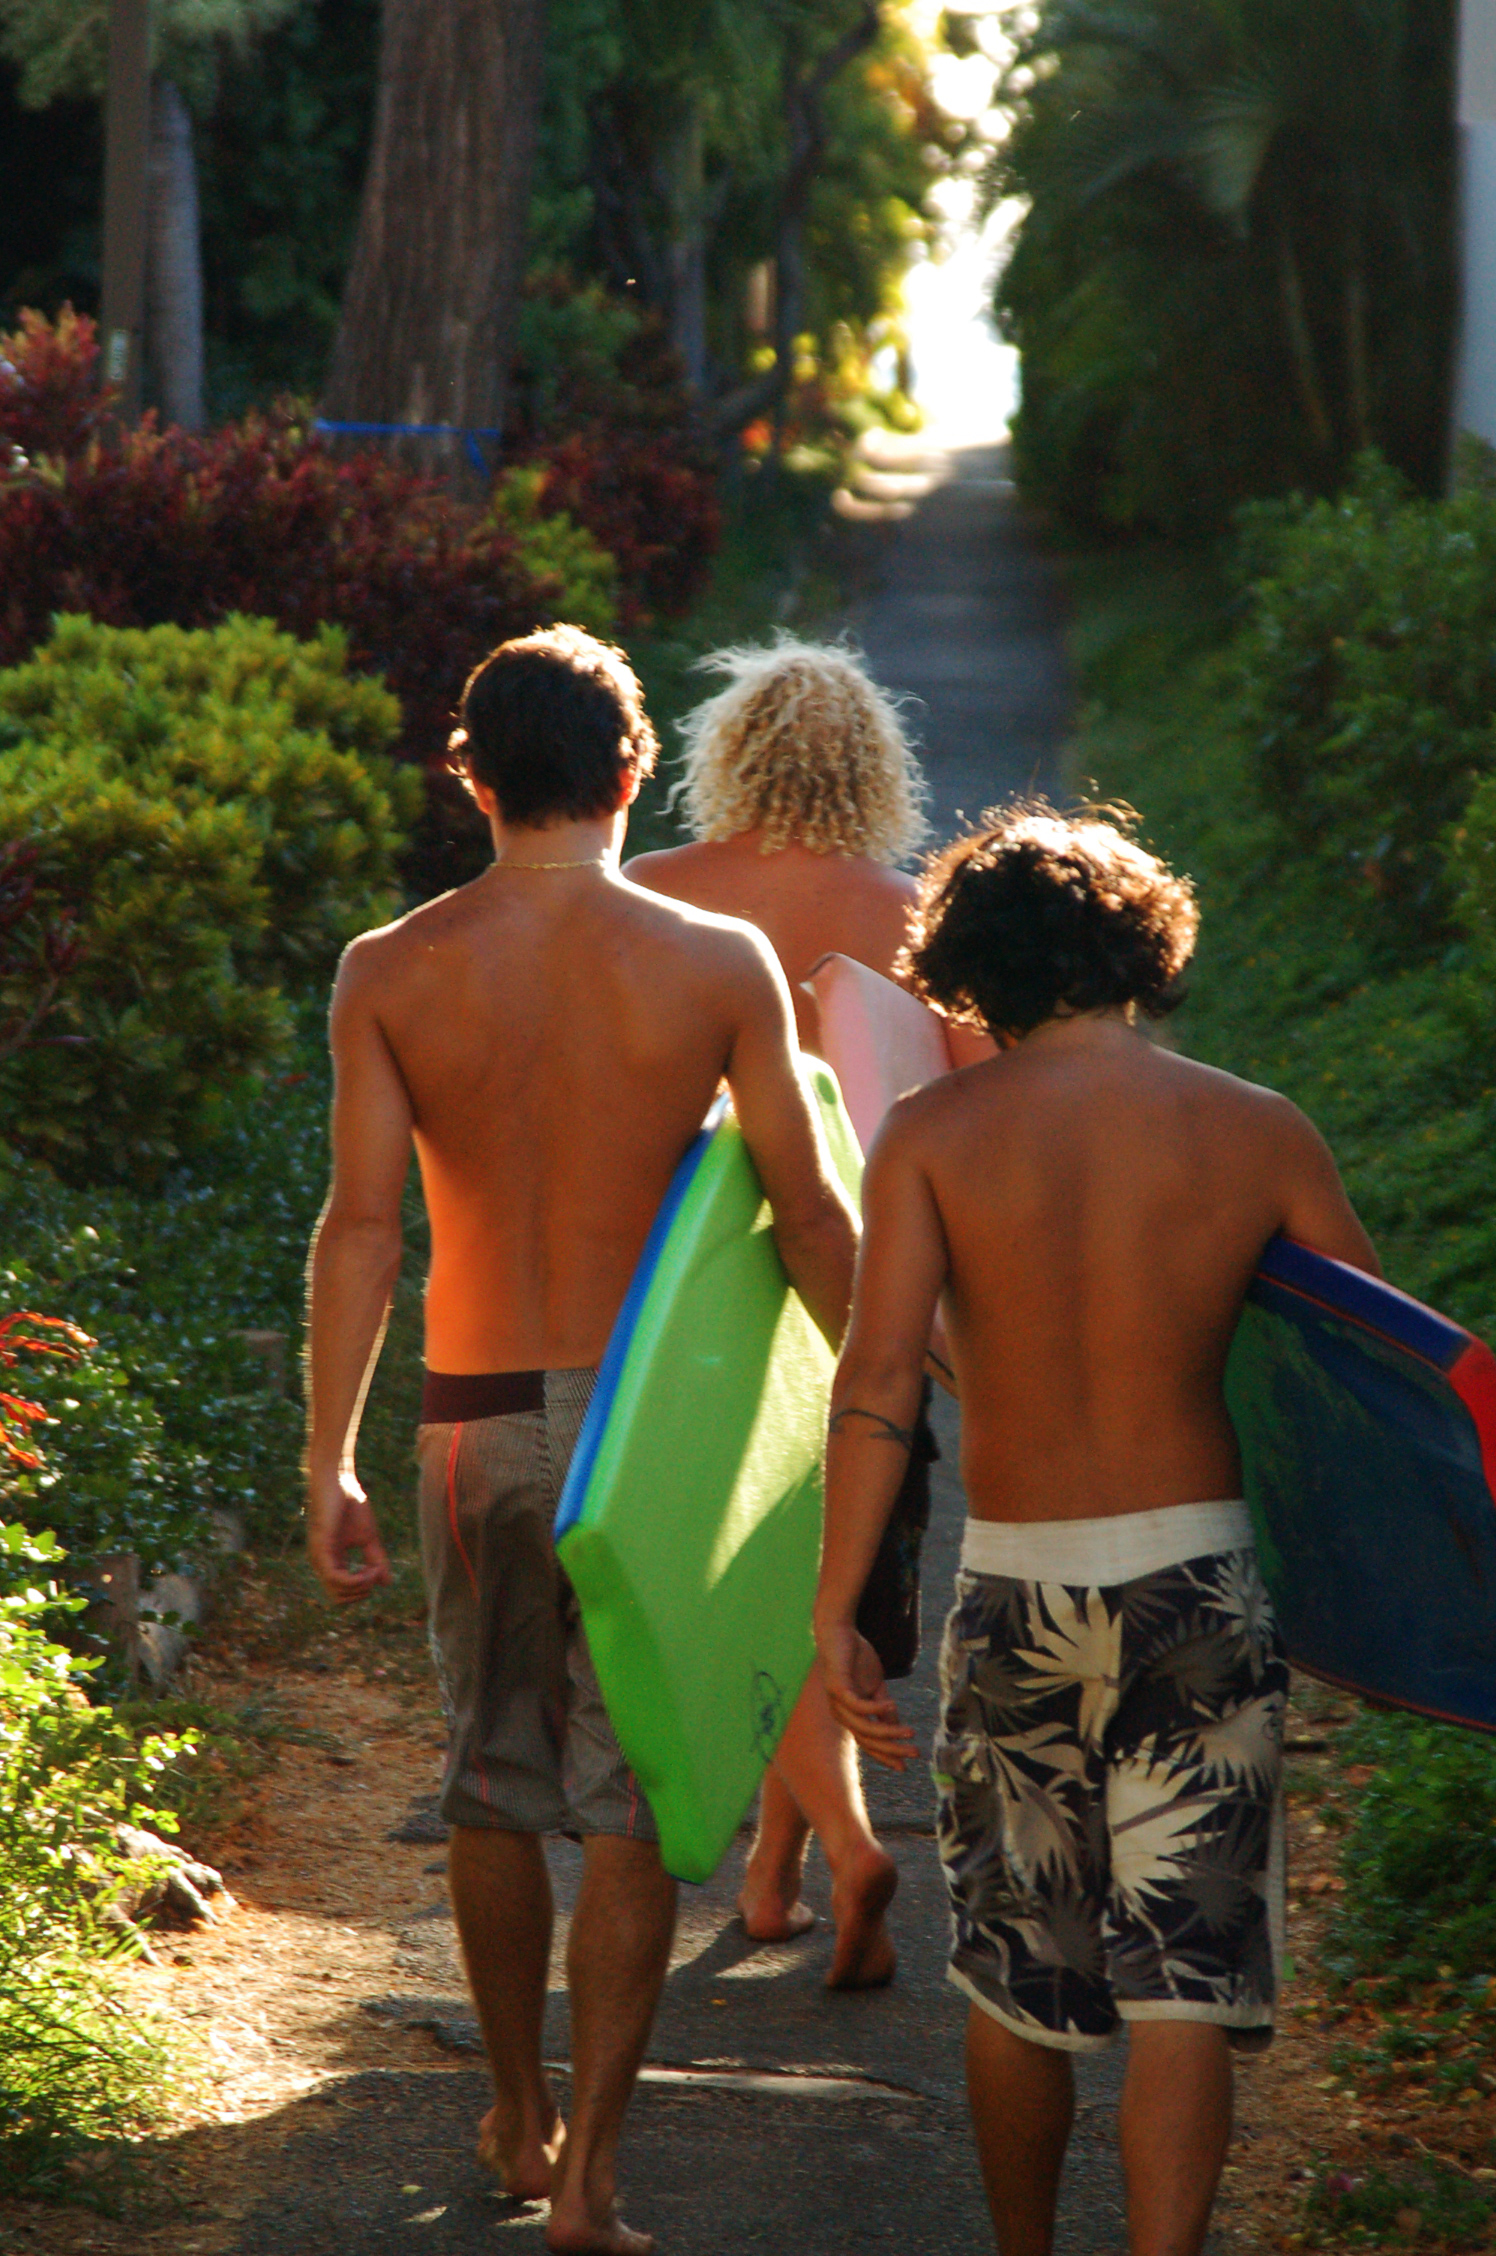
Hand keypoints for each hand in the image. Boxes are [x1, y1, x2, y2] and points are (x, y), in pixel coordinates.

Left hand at [307, 1470, 391, 1604]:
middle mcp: (322, 1564)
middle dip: (362, 1591)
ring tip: (374, 1568)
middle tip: (376, 1571)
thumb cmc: (349, 1504)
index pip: (343, 1592)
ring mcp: (320, 1558)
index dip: (363, 1589)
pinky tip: (369, 1568)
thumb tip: (386, 1583)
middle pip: (339, 1598)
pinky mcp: (321, 1549)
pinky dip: (356, 1579)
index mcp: (331, 1561)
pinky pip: (336, 1578)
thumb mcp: (368, 1537)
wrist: (336, 1480)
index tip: (378, 1570)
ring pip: (337, 1593)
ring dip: (361, 1586)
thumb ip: (376, 1559)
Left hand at [816, 1619, 916, 1771]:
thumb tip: (897, 1728)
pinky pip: (857, 1705)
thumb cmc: (856, 1657)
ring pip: (864, 1727)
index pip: (869, 1743)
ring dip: (888, 1732)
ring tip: (910, 1733)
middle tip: (915, 1754)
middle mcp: (841, 1714)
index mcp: (850, 1715)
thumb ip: (884, 1708)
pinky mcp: (837, 1687)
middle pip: (867, 1740)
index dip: (886, 1755)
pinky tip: (892, 1706)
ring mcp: (837, 1702)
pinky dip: (875, 1709)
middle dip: (892, 1750)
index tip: (905, 1767)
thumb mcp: (876, 1685)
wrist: (839, 1632)